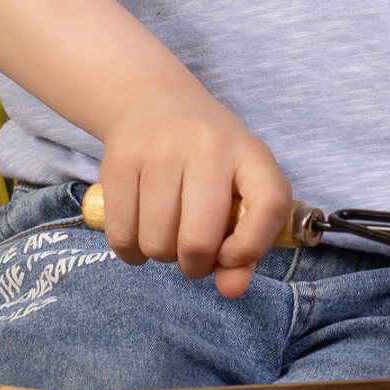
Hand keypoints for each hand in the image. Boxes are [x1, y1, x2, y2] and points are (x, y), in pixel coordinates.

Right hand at [97, 83, 291, 297]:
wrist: (154, 100)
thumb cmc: (207, 157)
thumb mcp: (239, 187)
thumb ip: (246, 245)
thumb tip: (231, 289)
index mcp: (249, 152)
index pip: (270, 205)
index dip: (252, 247)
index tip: (231, 255)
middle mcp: (207, 145)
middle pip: (199, 241)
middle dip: (195, 264)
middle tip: (193, 248)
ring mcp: (160, 150)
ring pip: (157, 245)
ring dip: (161, 254)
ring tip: (167, 229)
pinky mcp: (120, 161)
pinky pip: (122, 238)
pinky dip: (131, 250)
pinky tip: (140, 228)